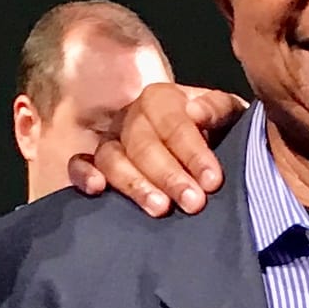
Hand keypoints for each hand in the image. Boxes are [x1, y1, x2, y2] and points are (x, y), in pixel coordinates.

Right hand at [68, 84, 247, 215]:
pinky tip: (97, 190)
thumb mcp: (229, 115)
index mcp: (162, 98)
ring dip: (135, 184)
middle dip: (169, 175)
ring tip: (160, 209)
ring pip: (112, 158)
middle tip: (194, 203)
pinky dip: (83, 175)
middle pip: (141, 144)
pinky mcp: (94, 163)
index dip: (193, 152)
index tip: (213, 180)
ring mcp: (110, 140)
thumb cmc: (219, 131)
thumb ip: (217, 109)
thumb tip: (195, 112)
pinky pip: (78, 165)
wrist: (208, 150)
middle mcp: (131, 116)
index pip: (173, 123)